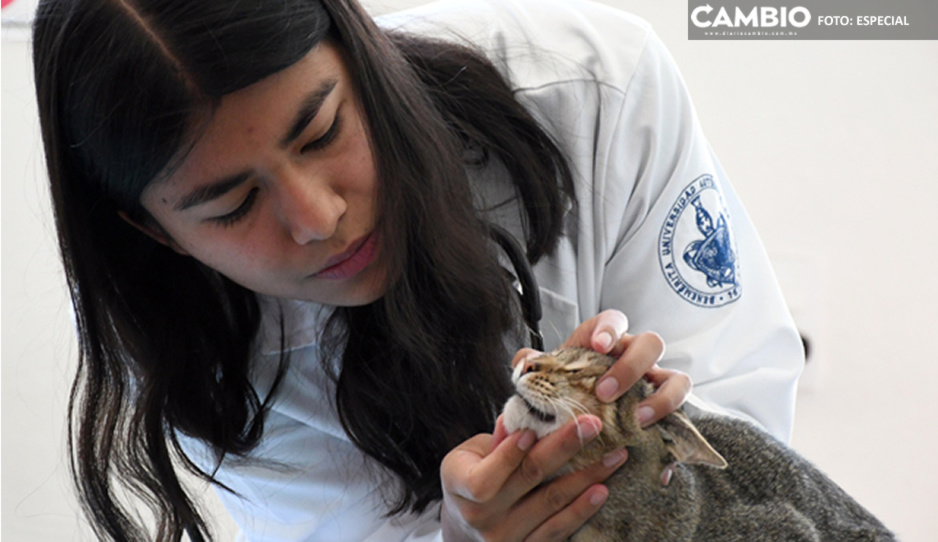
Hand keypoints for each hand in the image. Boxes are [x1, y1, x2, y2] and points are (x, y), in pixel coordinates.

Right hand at [440, 414, 627, 540]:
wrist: (466, 528)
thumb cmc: (471, 477)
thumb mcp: (471, 454)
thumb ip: (498, 439)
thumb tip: (525, 413)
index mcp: (459, 485)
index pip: (486, 476)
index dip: (511, 453)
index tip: (535, 430)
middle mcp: (480, 516)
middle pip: (528, 479)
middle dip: (563, 448)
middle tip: (593, 424)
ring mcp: (503, 538)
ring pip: (551, 504)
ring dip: (586, 477)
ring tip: (614, 456)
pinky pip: (558, 531)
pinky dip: (582, 509)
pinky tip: (602, 490)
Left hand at [516, 309, 690, 426]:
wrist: (580, 419)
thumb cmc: (568, 390)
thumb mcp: (549, 378)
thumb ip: (534, 367)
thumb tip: (523, 362)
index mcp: (606, 342)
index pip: (614, 320)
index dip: (610, 328)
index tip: (597, 345)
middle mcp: (635, 357)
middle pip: (650, 343)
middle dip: (630, 366)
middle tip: (604, 392)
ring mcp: (654, 381)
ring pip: (676, 377)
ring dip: (660, 397)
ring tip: (637, 418)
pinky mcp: (665, 407)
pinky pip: (681, 409)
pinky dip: (670, 420)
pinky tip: (650, 437)